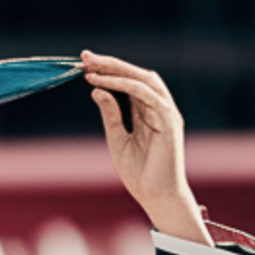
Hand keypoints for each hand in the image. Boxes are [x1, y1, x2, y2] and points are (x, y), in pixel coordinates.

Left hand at [80, 51, 211, 245]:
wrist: (157, 198)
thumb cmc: (140, 175)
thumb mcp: (117, 140)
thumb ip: (111, 115)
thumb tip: (97, 90)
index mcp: (148, 112)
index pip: (129, 83)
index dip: (109, 71)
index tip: (85, 64)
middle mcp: (159, 107)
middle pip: (136, 74)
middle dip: (110, 64)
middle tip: (85, 57)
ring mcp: (166, 112)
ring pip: (142, 79)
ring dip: (116, 70)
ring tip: (91, 67)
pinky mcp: (169, 120)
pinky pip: (146, 94)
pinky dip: (125, 85)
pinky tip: (105, 83)